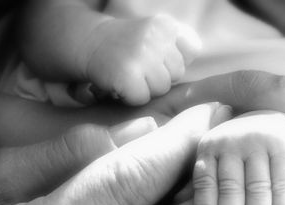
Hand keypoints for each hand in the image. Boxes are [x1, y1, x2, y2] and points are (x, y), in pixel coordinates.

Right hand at [82, 15, 200, 104]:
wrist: (89, 44)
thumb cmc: (128, 46)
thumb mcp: (157, 36)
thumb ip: (181, 47)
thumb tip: (196, 67)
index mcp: (166, 25)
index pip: (192, 51)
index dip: (174, 60)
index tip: (156, 57)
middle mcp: (155, 36)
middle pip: (177, 74)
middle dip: (161, 76)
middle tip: (140, 68)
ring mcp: (141, 55)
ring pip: (161, 88)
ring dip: (146, 88)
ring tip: (131, 76)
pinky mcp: (128, 75)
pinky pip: (143, 98)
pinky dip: (131, 97)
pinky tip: (121, 84)